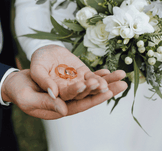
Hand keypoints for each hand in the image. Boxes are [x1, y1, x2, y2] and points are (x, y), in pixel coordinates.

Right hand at [1, 69, 126, 118]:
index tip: (106, 91)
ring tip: (122, 74)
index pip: (79, 104)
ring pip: (92, 84)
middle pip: (91, 94)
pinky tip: (108, 70)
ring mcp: (72, 86)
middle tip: (123, 84)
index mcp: (61, 107)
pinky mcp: (71, 78)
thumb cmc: (21, 91)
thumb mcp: (29, 99)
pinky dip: (97, 73)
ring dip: (108, 80)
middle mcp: (70, 98)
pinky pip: (87, 76)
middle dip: (107, 88)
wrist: (20, 80)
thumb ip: (46, 103)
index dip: (92, 98)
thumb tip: (63, 110)